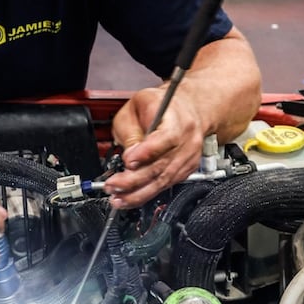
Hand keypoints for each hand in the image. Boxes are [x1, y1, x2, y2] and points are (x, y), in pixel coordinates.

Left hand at [106, 86, 206, 208]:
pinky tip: (131, 197)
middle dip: (134, 180)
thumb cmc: (163, 105)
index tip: (128, 160)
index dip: (147, 152)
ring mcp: (188, 157)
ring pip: (163, 181)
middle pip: (162, 166)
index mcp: (178, 119)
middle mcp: (187, 141)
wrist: (190, 108)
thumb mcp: (138, 105)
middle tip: (113, 185)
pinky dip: (146, 193)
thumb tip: (128, 157)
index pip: (166, 138)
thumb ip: (130, 130)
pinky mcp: (186, 170)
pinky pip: (166, 186)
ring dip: (138, 193)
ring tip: (118, 198)